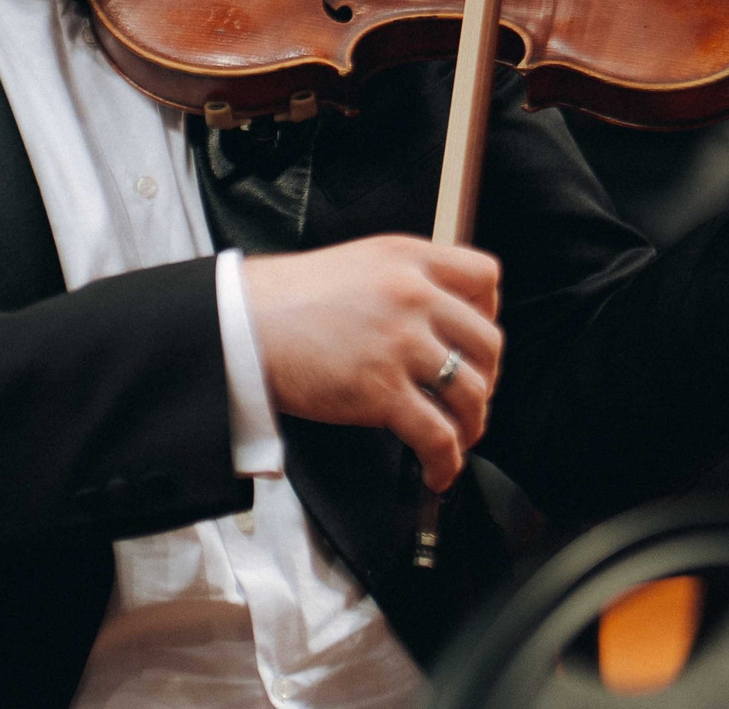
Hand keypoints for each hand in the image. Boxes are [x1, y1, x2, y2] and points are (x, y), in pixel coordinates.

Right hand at [245, 235, 503, 491]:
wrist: (240, 322)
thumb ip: (400, 282)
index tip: (472, 339)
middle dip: (485, 378)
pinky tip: (437, 471)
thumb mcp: (355, 264)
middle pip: (488, 342)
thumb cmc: (284, 298)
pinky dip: (446, 462)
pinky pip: (439, 436)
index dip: (487, 313)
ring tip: (457, 437)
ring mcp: (400, 343)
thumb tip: (435, 323)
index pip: (485, 276)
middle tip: (466, 395)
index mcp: (406, 257)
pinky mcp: (382, 391)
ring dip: (472, 424)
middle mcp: (412, 295)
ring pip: (471, 393)